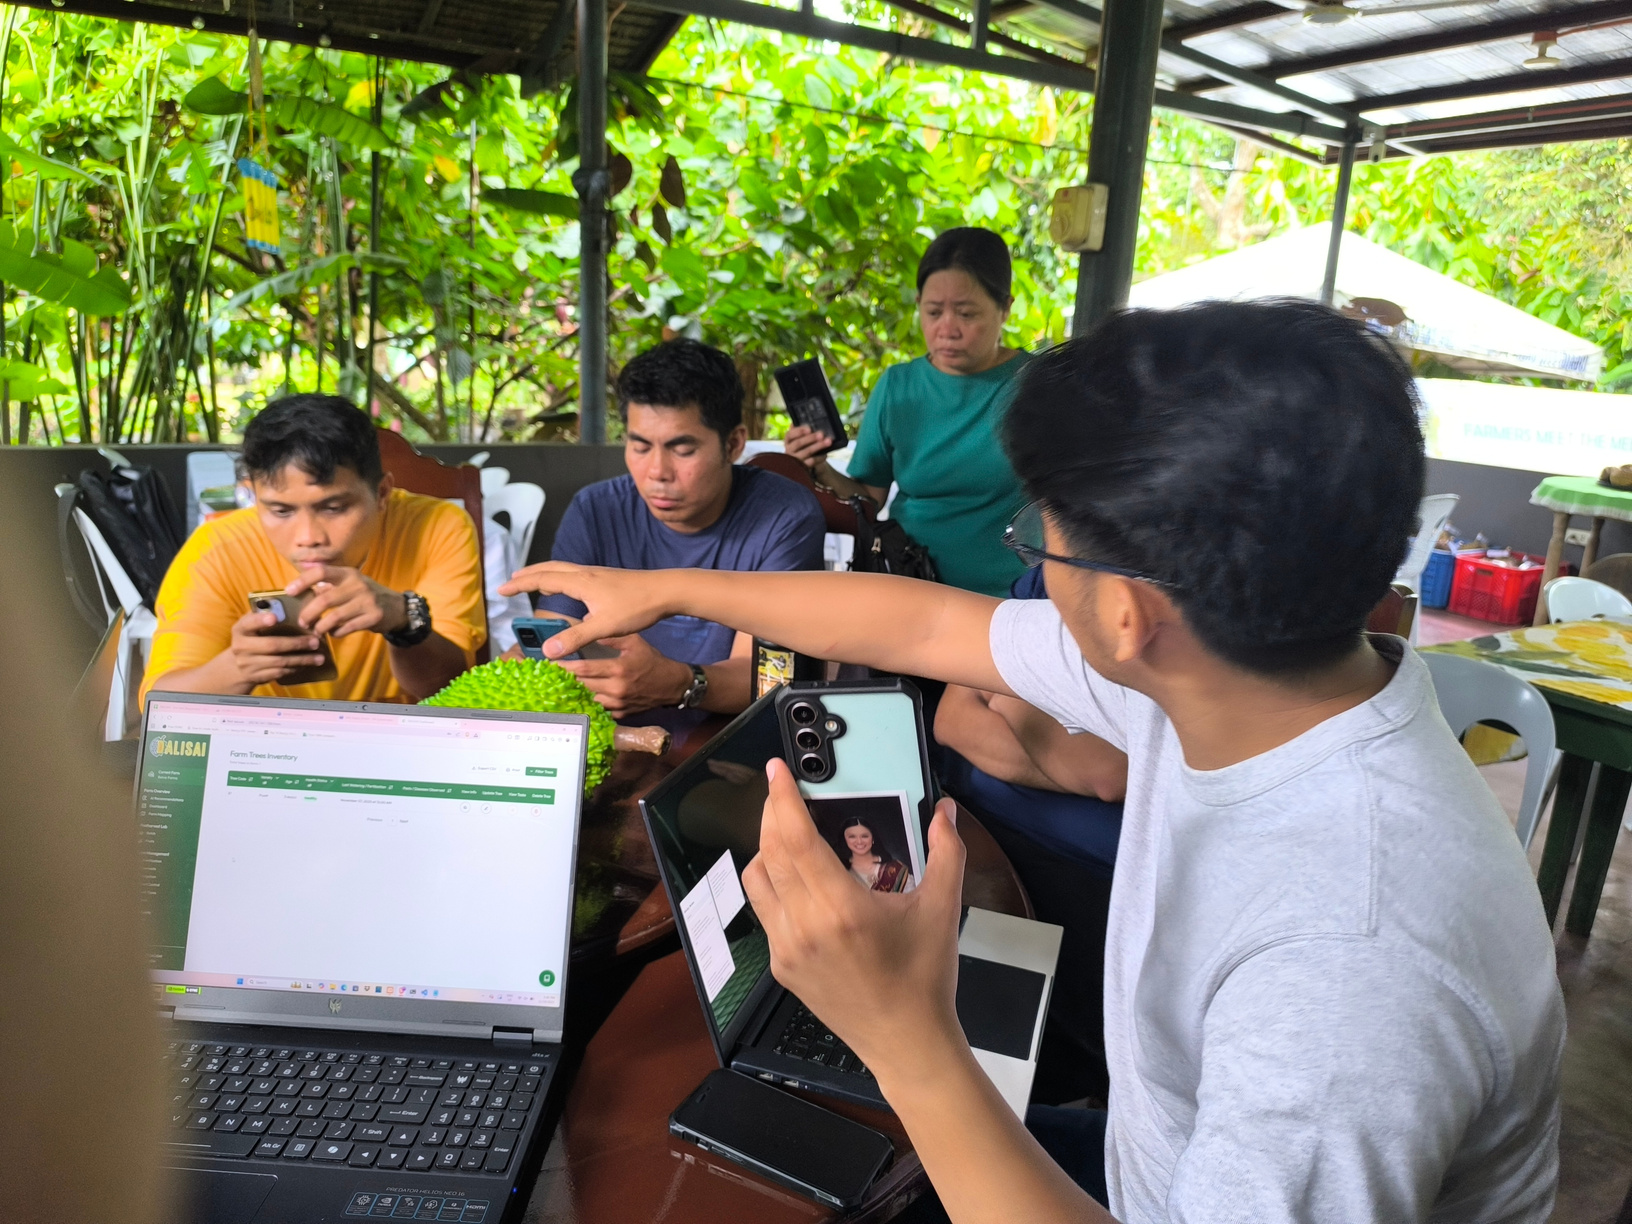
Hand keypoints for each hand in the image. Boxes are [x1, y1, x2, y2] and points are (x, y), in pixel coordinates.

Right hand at [219, 609, 329, 688]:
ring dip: (302, 659)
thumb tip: (296, 603)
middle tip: (315, 642)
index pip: (249, 622)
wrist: (238, 666)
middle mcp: (240, 646)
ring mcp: (247, 663)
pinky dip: (295, 668)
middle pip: (272, 645)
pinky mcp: (255, 677)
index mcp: (240, 629)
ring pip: (279, 661)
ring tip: (319, 658)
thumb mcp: (254, 625)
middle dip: (296, 644)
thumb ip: (267, 614)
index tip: (275, 617)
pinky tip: (307, 664)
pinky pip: (279, 672)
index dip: (261, 620)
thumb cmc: (254, 638)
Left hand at [285, 565, 406, 638]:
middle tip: (302, 622)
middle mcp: (357, 585)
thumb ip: (328, 585)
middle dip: (309, 613)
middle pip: (325, 599)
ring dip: (321, 626)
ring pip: (335, 617)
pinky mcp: (373, 617)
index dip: (302, 581)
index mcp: (348, 574)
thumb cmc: (365, 595)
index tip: (289, 592)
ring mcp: (367, 601)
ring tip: (316, 630)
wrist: (397, 607)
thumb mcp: (350, 584)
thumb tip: (299, 589)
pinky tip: (333, 633)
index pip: (321, 572)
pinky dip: (336, 633)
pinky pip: (347, 628)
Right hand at [498, 562, 670, 658]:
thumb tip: (548, 650)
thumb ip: (575, 637)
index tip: (502, 589)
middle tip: (511, 582)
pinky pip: (574, 573)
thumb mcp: (604, 626)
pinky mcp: (606, 578)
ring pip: (562, 569)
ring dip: (544, 574)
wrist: (666, 590)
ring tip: (533, 583)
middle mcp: (586, 573)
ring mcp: (597, 574)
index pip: (542, 579)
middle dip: (527, 574)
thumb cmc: (637, 606)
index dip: (520, 584)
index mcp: (581, 582)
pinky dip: (560, 577)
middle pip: (549, 568)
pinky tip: (567, 588)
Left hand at [555, 633, 691, 719]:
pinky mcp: (620, 714)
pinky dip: (587, 704)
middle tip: (549, 675)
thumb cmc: (652, 662)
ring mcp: (618, 705)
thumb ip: (611, 636)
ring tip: (558, 687)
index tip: (551, 664)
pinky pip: (598, 710)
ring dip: (573, 694)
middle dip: (565, 680)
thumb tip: (588, 624)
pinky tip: (577, 698)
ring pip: (587, 700)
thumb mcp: (635, 642)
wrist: (672, 686)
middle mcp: (616, 689)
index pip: (584, 669)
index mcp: (618, 670)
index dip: (565, 667)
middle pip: (582, 686)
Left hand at [742, 758, 967, 1081]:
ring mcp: (787, 948)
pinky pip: (764, 911)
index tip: (776, 771)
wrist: (906, 1042)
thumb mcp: (942, 908)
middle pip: (769, 852)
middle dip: (772, 813)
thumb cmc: (925, 978)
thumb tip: (944, 811)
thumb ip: (946, 851)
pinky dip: (773, 883)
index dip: (781, 799)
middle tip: (783, 790)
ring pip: (757, 880)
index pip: (795, 839)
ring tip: (787, 832)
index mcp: (842, 909)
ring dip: (766, 848)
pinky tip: (797, 878)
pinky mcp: (781, 965)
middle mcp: (805, 927)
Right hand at [783, 424, 832, 467]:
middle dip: (811, 438)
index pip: (790, 434)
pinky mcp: (802, 467)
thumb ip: (803, 431)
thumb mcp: (802, 438)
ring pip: (807, 452)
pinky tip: (825, 454)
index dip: (799, 431)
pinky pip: (812, 461)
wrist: (806, 462)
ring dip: (818, 446)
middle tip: (821, 434)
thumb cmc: (805, 446)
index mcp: (788, 441)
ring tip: (828, 441)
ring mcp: (795, 459)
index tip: (809, 429)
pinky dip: (820, 457)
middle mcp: (789, 450)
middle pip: (798, 443)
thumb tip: (807, 420)